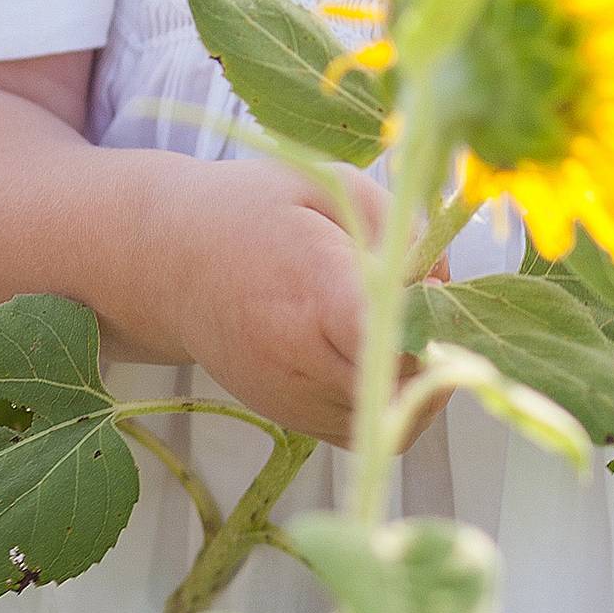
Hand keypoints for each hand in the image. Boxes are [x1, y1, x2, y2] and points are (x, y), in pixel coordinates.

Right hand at [164, 151, 449, 452]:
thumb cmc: (257, 210)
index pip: (394, 338)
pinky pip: (364, 427)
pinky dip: (387, 397)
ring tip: (404, 323)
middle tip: (436, 306)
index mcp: (314, 290)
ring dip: (418, 379)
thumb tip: (445, 285)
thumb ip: (400, 229)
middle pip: (406, 386)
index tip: (440, 292)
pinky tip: (376, 349)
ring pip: (392, 417)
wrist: (169, 259)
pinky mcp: (289, 418)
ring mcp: (292, 399)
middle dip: (440, 351)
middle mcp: (301, 359)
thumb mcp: (332, 185)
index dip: (434, 324)